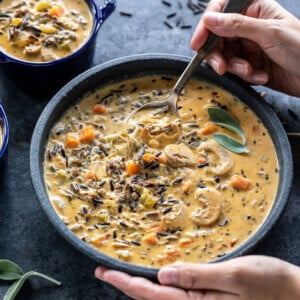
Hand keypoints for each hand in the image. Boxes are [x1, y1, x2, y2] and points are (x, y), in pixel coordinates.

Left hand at [95, 255, 299, 299]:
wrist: (295, 295)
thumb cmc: (270, 285)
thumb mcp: (235, 276)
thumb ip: (198, 276)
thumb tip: (163, 275)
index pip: (150, 296)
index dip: (124, 283)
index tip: (103, 271)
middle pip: (151, 299)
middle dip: (126, 284)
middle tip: (105, 269)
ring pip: (161, 299)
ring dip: (140, 285)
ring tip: (123, 271)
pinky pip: (177, 295)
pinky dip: (159, 285)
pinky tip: (155, 276)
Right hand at [191, 0, 299, 96]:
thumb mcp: (269, 33)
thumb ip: (237, 26)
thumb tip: (210, 20)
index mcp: (254, 9)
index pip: (220, 12)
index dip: (206, 26)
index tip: (197, 43)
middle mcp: (248, 27)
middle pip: (218, 38)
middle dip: (219, 55)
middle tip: (222, 67)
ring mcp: (248, 46)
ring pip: (225, 57)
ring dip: (236, 68)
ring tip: (251, 71)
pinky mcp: (250, 64)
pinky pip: (236, 70)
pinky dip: (247, 75)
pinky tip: (261, 76)